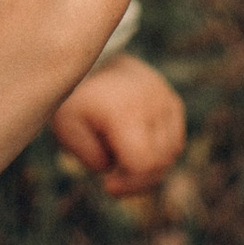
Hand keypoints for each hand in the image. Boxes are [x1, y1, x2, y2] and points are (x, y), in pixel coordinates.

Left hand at [51, 54, 186, 196]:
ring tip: (123, 159)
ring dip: (150, 165)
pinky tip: (137, 146)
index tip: (107, 184)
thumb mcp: (67, 129)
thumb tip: (113, 168)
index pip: (144, 164)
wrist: (89, 60)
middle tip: (114, 178)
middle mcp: (152, 103)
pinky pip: (175, 140)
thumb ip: (90, 158)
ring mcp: (166, 99)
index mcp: (125, 111)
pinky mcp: (172, 100)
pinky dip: (160, 151)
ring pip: (171, 153)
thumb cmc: (75, 98)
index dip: (129, 184)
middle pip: (160, 163)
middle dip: (137, 179)